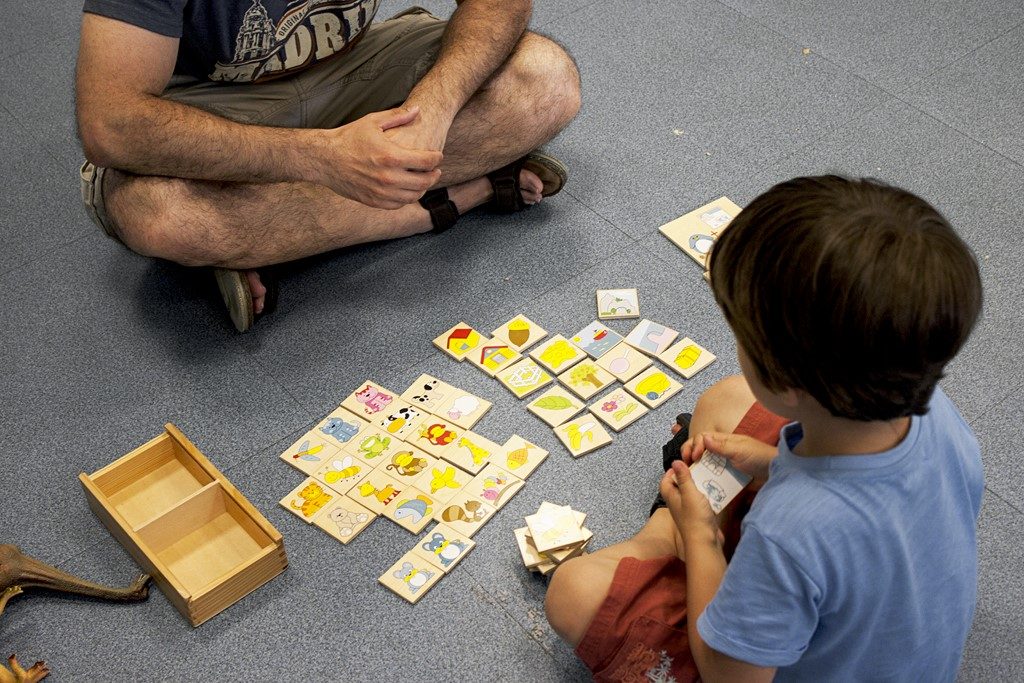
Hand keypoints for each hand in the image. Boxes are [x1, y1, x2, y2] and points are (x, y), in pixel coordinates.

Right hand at [311, 106, 443, 208]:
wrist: (324, 158)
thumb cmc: (348, 137)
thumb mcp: (373, 122)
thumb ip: (398, 116)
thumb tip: (418, 110)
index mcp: (391, 156)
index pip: (426, 161)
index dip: (436, 158)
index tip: (438, 155)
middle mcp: (388, 178)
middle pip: (424, 181)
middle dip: (434, 175)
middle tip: (435, 170)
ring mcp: (381, 193)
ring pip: (413, 196)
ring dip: (423, 188)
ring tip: (424, 179)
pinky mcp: (373, 201)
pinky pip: (399, 204)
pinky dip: (408, 198)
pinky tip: (408, 189)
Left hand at [660, 460, 718, 539]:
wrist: (705, 541)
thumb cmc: (695, 518)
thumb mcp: (689, 493)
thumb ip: (683, 478)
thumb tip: (675, 462)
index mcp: (671, 496)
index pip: (666, 480)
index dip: (672, 471)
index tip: (683, 463)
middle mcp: (678, 503)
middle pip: (678, 486)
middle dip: (687, 476)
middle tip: (698, 467)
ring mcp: (688, 510)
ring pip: (691, 493)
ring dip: (698, 485)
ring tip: (708, 475)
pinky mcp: (699, 515)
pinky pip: (701, 501)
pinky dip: (706, 495)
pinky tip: (715, 490)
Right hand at [683, 432, 776, 481]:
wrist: (774, 473)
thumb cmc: (759, 457)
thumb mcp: (740, 450)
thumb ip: (722, 446)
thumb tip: (703, 438)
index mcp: (723, 440)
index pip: (702, 438)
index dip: (694, 445)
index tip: (694, 456)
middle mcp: (721, 451)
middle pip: (699, 449)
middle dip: (689, 453)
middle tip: (685, 464)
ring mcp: (724, 464)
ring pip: (704, 463)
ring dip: (695, 467)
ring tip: (689, 475)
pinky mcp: (727, 476)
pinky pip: (713, 476)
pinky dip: (705, 478)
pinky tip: (700, 484)